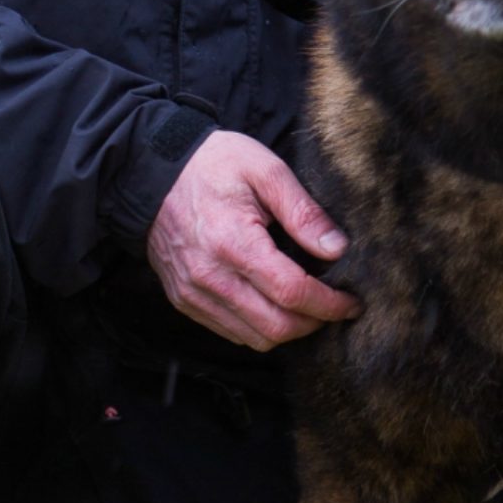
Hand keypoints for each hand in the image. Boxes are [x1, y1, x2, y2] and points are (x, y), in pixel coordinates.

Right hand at [148, 129, 359, 349]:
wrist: (150, 170)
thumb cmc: (212, 164)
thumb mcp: (266, 170)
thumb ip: (303, 212)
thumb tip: (337, 249)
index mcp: (233, 243)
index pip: (291, 292)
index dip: (329, 304)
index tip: (352, 303)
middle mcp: (209, 277)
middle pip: (275, 327)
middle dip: (314, 323)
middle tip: (336, 307)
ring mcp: (192, 293)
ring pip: (253, 338)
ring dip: (288, 330)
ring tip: (309, 307)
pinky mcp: (183, 300)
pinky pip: (230, 331)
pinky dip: (259, 327)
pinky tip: (276, 304)